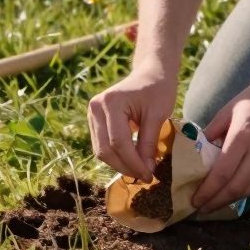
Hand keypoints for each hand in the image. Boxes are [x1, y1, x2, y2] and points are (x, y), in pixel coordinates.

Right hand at [88, 65, 177, 181]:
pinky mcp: (95, 120)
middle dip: (125, 167)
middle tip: (145, 177)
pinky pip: (102, 145)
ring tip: (140, 170)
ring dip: (119, 164)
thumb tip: (146, 171)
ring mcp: (92, 114)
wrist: (151, 73)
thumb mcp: (158, 116)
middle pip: (104, 149)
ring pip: (100, 150)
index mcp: (110, 103)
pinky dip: (116, 156)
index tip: (149, 176)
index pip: (118, 142)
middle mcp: (95, 108)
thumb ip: (149, 143)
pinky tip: (132, 161)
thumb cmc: (158, 90)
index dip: (133, 163)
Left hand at [191, 71, 249, 214]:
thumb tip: (196, 153)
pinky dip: (245, 193)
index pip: (222, 173)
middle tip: (200, 209)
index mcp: (242, 136)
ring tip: (213, 205)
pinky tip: (232, 195)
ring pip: (249, 190)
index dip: (208, 191)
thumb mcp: (228, 109)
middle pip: (236, 187)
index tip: (195, 200)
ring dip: (230, 201)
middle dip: (216, 202)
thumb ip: (212, 132)